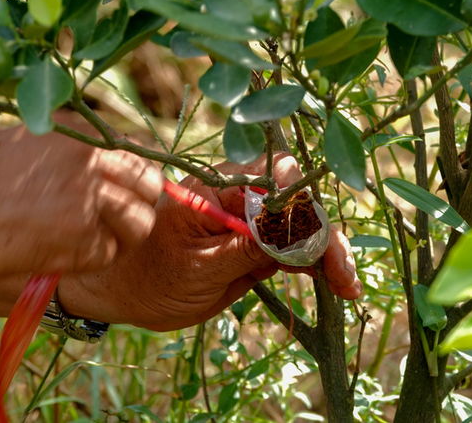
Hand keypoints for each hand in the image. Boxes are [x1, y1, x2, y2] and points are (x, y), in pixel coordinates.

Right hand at [0, 111, 162, 290]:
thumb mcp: (27, 141)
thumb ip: (74, 145)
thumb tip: (115, 154)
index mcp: (79, 132)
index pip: (137, 152)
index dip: (135, 176)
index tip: (126, 190)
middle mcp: (92, 161)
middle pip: (150, 184)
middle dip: (140, 203)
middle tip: (120, 219)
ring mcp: (90, 200)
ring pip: (141, 222)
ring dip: (125, 235)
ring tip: (98, 240)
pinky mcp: (82, 240)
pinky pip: (110, 254)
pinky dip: (94, 258)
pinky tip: (68, 254)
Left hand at [60, 153, 361, 330]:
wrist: (125, 291)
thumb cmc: (149, 278)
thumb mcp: (198, 268)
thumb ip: (246, 249)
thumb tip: (295, 233)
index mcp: (217, 188)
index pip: (276, 180)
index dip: (306, 209)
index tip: (321, 246)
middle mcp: (237, 195)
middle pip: (297, 203)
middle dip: (324, 236)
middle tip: (344, 278)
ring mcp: (248, 219)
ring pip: (300, 225)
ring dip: (326, 252)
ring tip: (347, 287)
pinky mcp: (253, 241)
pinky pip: (291, 245)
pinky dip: (313, 262)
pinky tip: (333, 283)